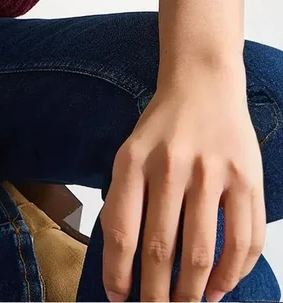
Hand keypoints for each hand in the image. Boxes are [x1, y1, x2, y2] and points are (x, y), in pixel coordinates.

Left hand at [100, 72, 265, 301]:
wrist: (203, 83)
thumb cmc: (162, 127)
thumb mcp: (130, 152)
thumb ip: (124, 199)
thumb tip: (120, 262)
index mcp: (134, 160)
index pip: (122, 231)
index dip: (119, 273)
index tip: (117, 299)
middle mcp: (172, 166)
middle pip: (162, 249)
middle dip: (157, 293)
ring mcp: (213, 173)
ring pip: (202, 252)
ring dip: (193, 291)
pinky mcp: (247, 179)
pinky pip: (243, 240)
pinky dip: (233, 273)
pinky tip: (220, 288)